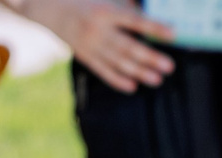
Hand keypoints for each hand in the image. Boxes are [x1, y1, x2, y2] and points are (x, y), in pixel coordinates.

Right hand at [21, 0, 173, 90]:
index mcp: (106, 10)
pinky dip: (117, 80)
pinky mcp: (84, 56)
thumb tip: (147, 12)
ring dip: (139, 72)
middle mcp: (98, 29)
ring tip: (157, 79)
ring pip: (118, 62)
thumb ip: (125, 4)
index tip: (173, 34)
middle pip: (128, 46)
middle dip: (150, 57)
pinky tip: (132, 86)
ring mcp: (90, 45)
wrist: (48, 8)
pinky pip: (102, 71)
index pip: (135, 20)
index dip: (154, 27)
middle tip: (169, 66)